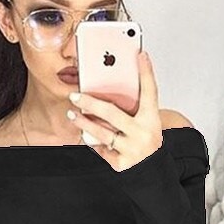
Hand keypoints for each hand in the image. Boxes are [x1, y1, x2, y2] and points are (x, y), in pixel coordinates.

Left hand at [66, 50, 162, 171]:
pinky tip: (82, 134)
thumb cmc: (145, 140)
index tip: (140, 54)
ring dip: (83, 123)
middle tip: (75, 95)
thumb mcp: (146, 121)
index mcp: (151, 119)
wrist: (151, 170)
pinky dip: (91, 141)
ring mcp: (132, 149)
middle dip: (90, 103)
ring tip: (72, 114)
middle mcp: (143, 133)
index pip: (150, 92)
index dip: (146, 72)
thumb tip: (112, 83)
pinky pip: (100, 149)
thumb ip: (134, 105)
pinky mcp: (121, 163)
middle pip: (113, 113)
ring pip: (102, 133)